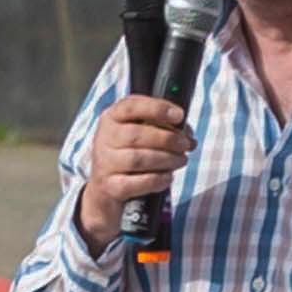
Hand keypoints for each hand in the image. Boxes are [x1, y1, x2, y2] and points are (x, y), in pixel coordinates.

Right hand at [72, 90, 188, 248]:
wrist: (107, 185)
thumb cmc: (131, 152)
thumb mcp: (142, 132)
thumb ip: (164, 126)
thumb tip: (187, 133)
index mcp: (112, 118)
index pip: (130, 106)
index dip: (157, 108)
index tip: (179, 115)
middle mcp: (104, 138)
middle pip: (136, 135)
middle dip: (168, 139)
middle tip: (185, 145)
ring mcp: (105, 163)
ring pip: (138, 159)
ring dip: (167, 160)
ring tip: (180, 160)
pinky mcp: (111, 185)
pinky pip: (138, 182)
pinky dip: (158, 179)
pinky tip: (168, 176)